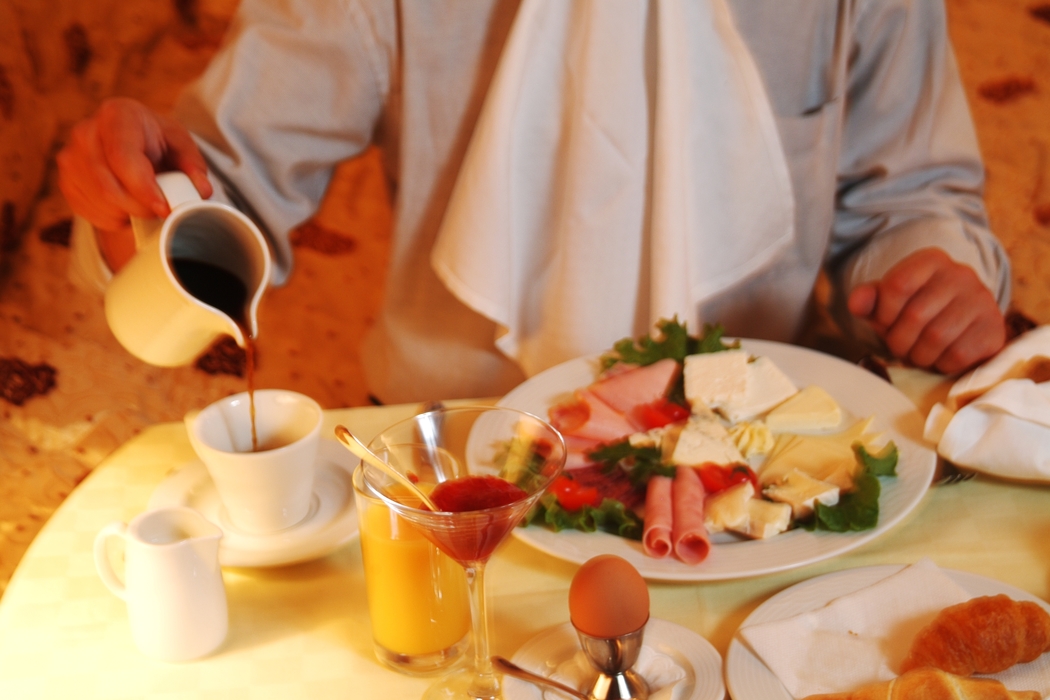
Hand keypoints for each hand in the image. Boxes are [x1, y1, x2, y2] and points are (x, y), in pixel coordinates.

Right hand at [57, 97, 212, 268]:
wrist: (131, 142)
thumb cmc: (158, 142)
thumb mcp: (181, 145)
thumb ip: (193, 166)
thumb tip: (202, 190)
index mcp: (117, 115)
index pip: (123, 156)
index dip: (143, 188)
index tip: (164, 208)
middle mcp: (86, 132)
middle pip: (108, 186)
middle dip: (140, 207)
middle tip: (161, 210)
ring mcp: (70, 158)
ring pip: (99, 203)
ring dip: (128, 214)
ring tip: (146, 205)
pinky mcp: (66, 181)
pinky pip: (90, 213)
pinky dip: (114, 219)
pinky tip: (127, 207)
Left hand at [847, 247, 1005, 373]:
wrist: (962, 326)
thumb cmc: (916, 313)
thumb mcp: (888, 303)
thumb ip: (868, 300)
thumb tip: (856, 302)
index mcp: (930, 260)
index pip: (897, 285)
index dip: (884, 314)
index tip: (885, 324)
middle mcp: (960, 274)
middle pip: (915, 315)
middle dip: (899, 341)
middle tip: (900, 348)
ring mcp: (982, 300)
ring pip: (937, 337)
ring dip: (919, 355)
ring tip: (918, 354)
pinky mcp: (994, 328)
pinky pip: (957, 354)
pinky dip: (941, 364)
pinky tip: (940, 358)